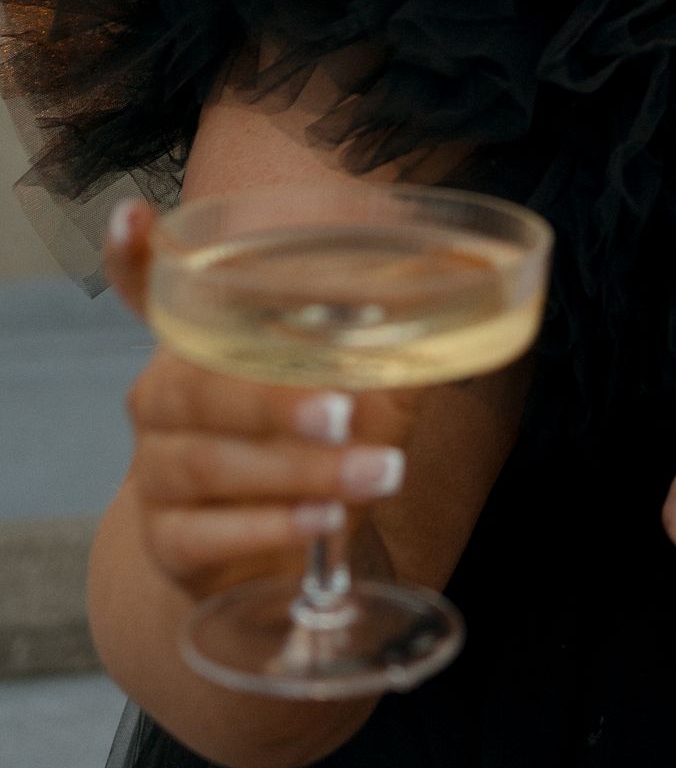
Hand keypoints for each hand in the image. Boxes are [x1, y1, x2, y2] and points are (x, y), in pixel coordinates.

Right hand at [104, 196, 414, 606]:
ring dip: (299, 471)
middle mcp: (162, 398)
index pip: (150, 289)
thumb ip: (388, 343)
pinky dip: (271, 527)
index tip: (135, 216)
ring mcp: (157, 471)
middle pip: (193, 386)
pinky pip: (204, 534)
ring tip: (376, 473)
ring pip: (208, 464)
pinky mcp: (168, 540)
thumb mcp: (362, 387)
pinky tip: (325, 521)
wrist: (276, 551)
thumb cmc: (321, 443)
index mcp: (203, 341)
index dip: (135, 256)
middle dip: (272, 400)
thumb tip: (448, 287)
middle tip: (345, 411)